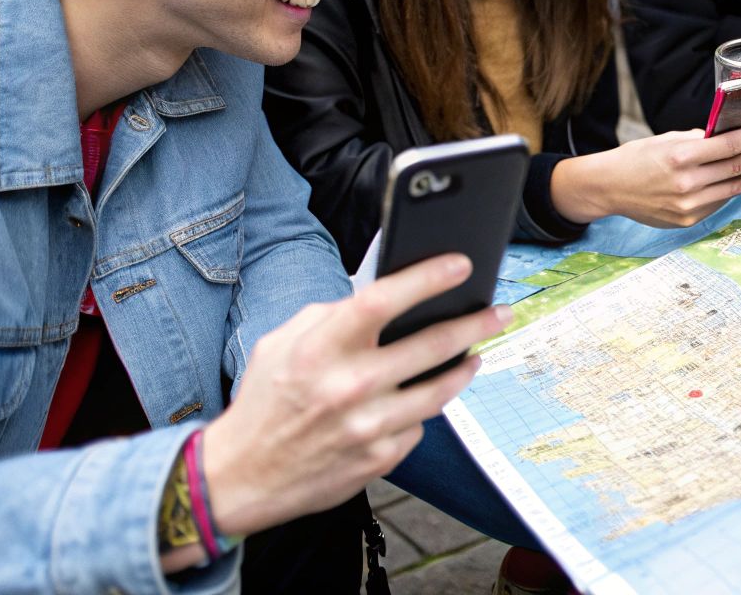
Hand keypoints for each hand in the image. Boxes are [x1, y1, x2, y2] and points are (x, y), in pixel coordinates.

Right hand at [199, 254, 509, 537]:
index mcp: (320, 349)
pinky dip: (423, 409)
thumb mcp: (282, 344)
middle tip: (499, 312)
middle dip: (475, 323)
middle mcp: (348, 386)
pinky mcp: (380, 458)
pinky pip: (419, 425)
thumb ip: (330, 317)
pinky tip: (425, 397)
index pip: (384, 301)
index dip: (427, 278)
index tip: (461, 265)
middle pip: (431, 345)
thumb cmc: (264, 401)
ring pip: (440, 390)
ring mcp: (368, 426)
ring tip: (476, 352)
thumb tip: (383, 298)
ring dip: (466, 367)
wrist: (241, 475)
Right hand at [550, 124, 740, 226]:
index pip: (727, 146)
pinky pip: (715, 204)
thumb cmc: (636, 159)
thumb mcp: (665, 140)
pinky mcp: (686, 220)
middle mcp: (686, 183)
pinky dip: (730, 192)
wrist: (609, 188)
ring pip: (730, 189)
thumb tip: (726, 137)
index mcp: (680, 156)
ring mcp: (687, 205)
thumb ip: (696, 140)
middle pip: (734, 168)